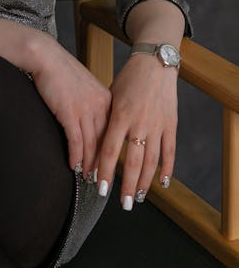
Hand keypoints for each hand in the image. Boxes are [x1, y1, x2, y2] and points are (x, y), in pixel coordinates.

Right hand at [31, 39, 111, 177]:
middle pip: (104, 142)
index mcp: (107, 100)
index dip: (111, 153)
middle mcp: (100, 106)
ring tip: (87, 178)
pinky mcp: (70, 112)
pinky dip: (75, 156)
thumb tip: (92, 126)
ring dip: (89, 164)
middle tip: (101, 181)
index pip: (113, 133)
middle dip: (103, 165)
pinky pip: (75, 141)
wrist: (47, 57)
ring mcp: (86, 109)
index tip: (109, 168)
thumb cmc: (63, 72)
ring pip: (91, 145)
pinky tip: (73, 166)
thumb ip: (93, 106)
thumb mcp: (86, 88)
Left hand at [96, 54, 177, 207]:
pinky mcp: (171, 124)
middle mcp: (139, 122)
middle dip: (127, 186)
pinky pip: (170, 151)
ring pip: (152, 161)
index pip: (110, 150)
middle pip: (133, 162)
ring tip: (139, 198)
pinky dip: (167, 169)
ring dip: (146, 183)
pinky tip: (163, 183)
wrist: (154, 62)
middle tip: (123, 204)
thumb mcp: (110, 96)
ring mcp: (157, 124)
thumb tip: (96, 144)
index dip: (105, 172)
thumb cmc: (128, 79)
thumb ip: (106, 120)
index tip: (101, 189)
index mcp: (120, 115)